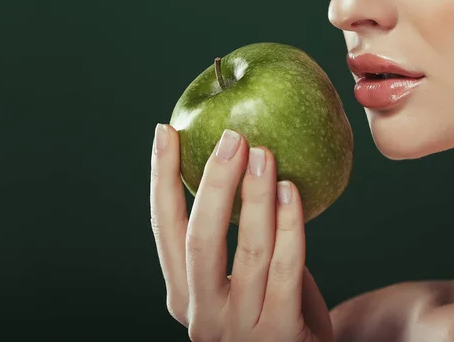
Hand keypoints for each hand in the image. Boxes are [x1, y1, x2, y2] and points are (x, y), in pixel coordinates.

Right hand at [150, 124, 333, 341]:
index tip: (166, 132)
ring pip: (247, 250)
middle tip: (232, 138)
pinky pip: (285, 269)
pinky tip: (291, 191)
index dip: (162, 178)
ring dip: (255, 196)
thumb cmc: (268, 306)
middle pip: (200, 238)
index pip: (164, 228)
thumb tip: (236, 158)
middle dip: (214, 182)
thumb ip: (229, 236)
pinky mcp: (280, 335)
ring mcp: (239, 328)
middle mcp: (201, 313)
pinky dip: (288, 225)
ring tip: (264, 154)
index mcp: (182, 293)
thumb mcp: (235, 277)